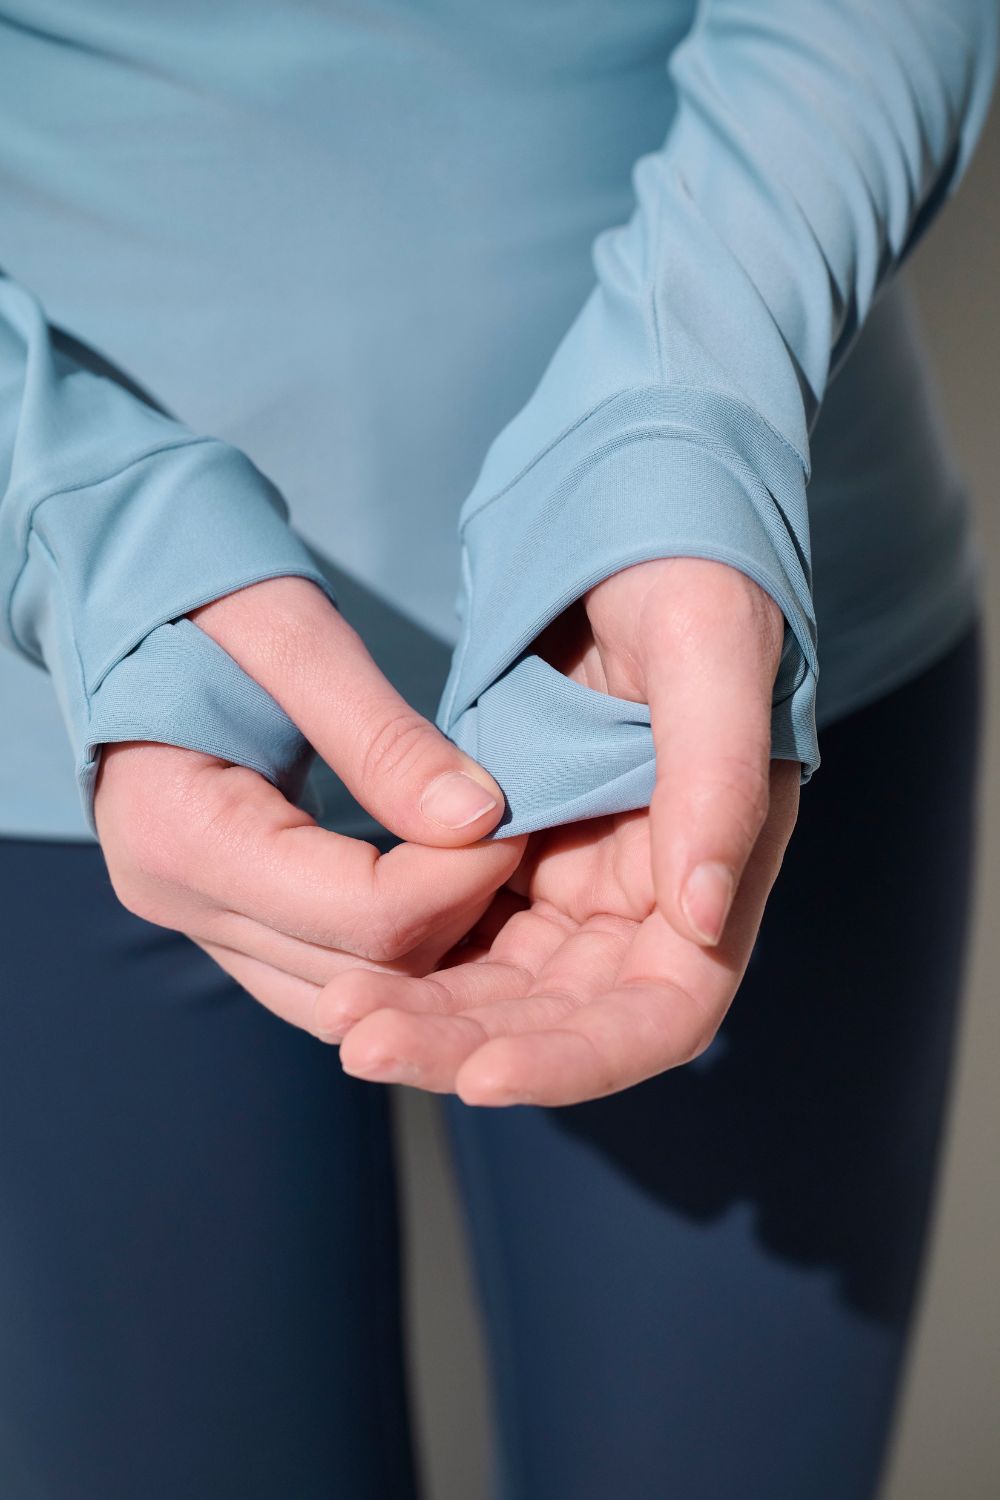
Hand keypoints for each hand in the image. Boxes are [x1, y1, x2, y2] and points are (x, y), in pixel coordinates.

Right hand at [94, 576, 524, 1031]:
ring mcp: (196, 921)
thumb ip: (381, 736)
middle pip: (360, 972)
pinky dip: (394, 946)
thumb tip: (479, 820)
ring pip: (347, 994)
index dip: (458, 880)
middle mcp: (179, 903)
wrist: (122, 600)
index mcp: (182, 834)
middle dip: (456, 914)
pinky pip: (325, 971)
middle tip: (512, 834)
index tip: (515, 819)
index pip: (358, 916)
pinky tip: (444, 889)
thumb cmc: (200, 597)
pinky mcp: (223, 919)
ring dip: (432, 945)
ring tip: (486, 865)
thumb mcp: (293, 637)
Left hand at [317, 558, 799, 1102]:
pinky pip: (460, 926)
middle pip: (566, 1018)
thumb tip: (699, 922)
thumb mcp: (710, 653)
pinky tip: (345, 963)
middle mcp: (652, 891)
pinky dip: (409, 953)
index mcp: (719, 865)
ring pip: (503, 984)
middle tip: (360, 1040)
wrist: (625, 508)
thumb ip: (716, 782)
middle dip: (469, 1043)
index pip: (664, 1011)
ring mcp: (580, 872)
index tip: (483, 1075)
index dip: (578, 1058)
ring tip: (340, 1015)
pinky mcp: (518, 844)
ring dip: (427, 1010)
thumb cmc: (689, 568)